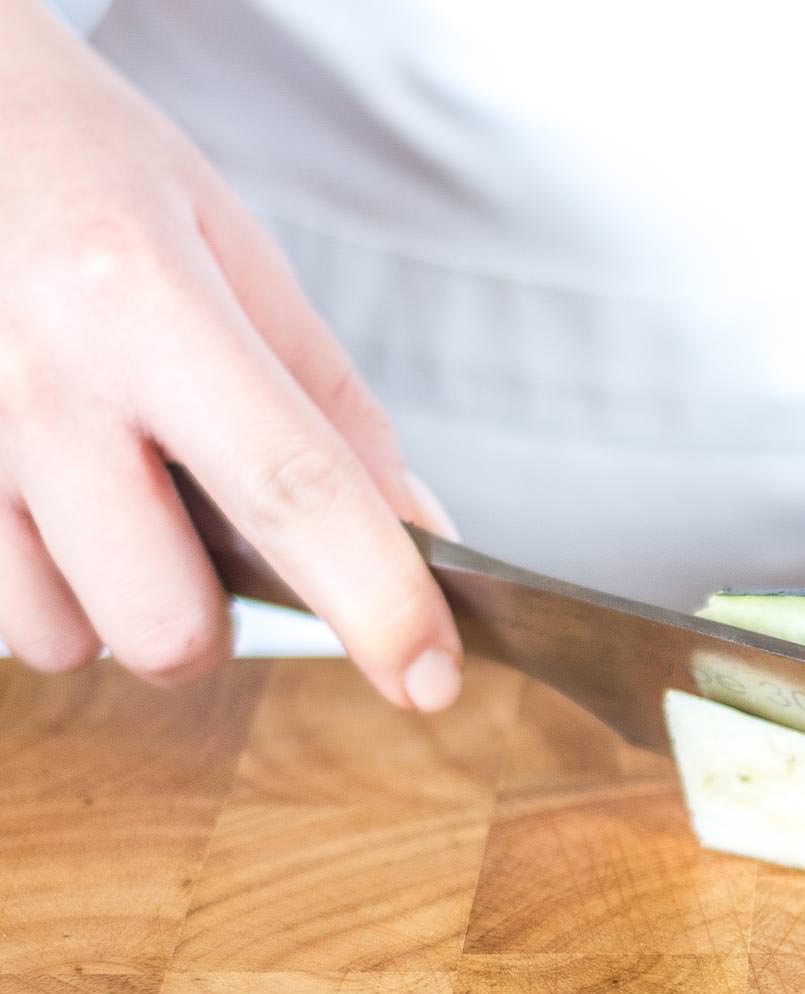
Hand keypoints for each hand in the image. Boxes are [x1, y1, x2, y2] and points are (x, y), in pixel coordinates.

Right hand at [0, 1, 460, 705]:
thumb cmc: (90, 174)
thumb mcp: (236, 252)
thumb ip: (334, 409)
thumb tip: (423, 540)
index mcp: (140, 299)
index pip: (290, 487)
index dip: (376, 602)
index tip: (431, 677)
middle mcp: (34, 379)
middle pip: (167, 623)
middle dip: (221, 621)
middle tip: (217, 536)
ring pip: (74, 640)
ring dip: (121, 603)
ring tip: (115, 492)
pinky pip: (5, 616)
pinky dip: (48, 585)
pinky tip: (51, 495)